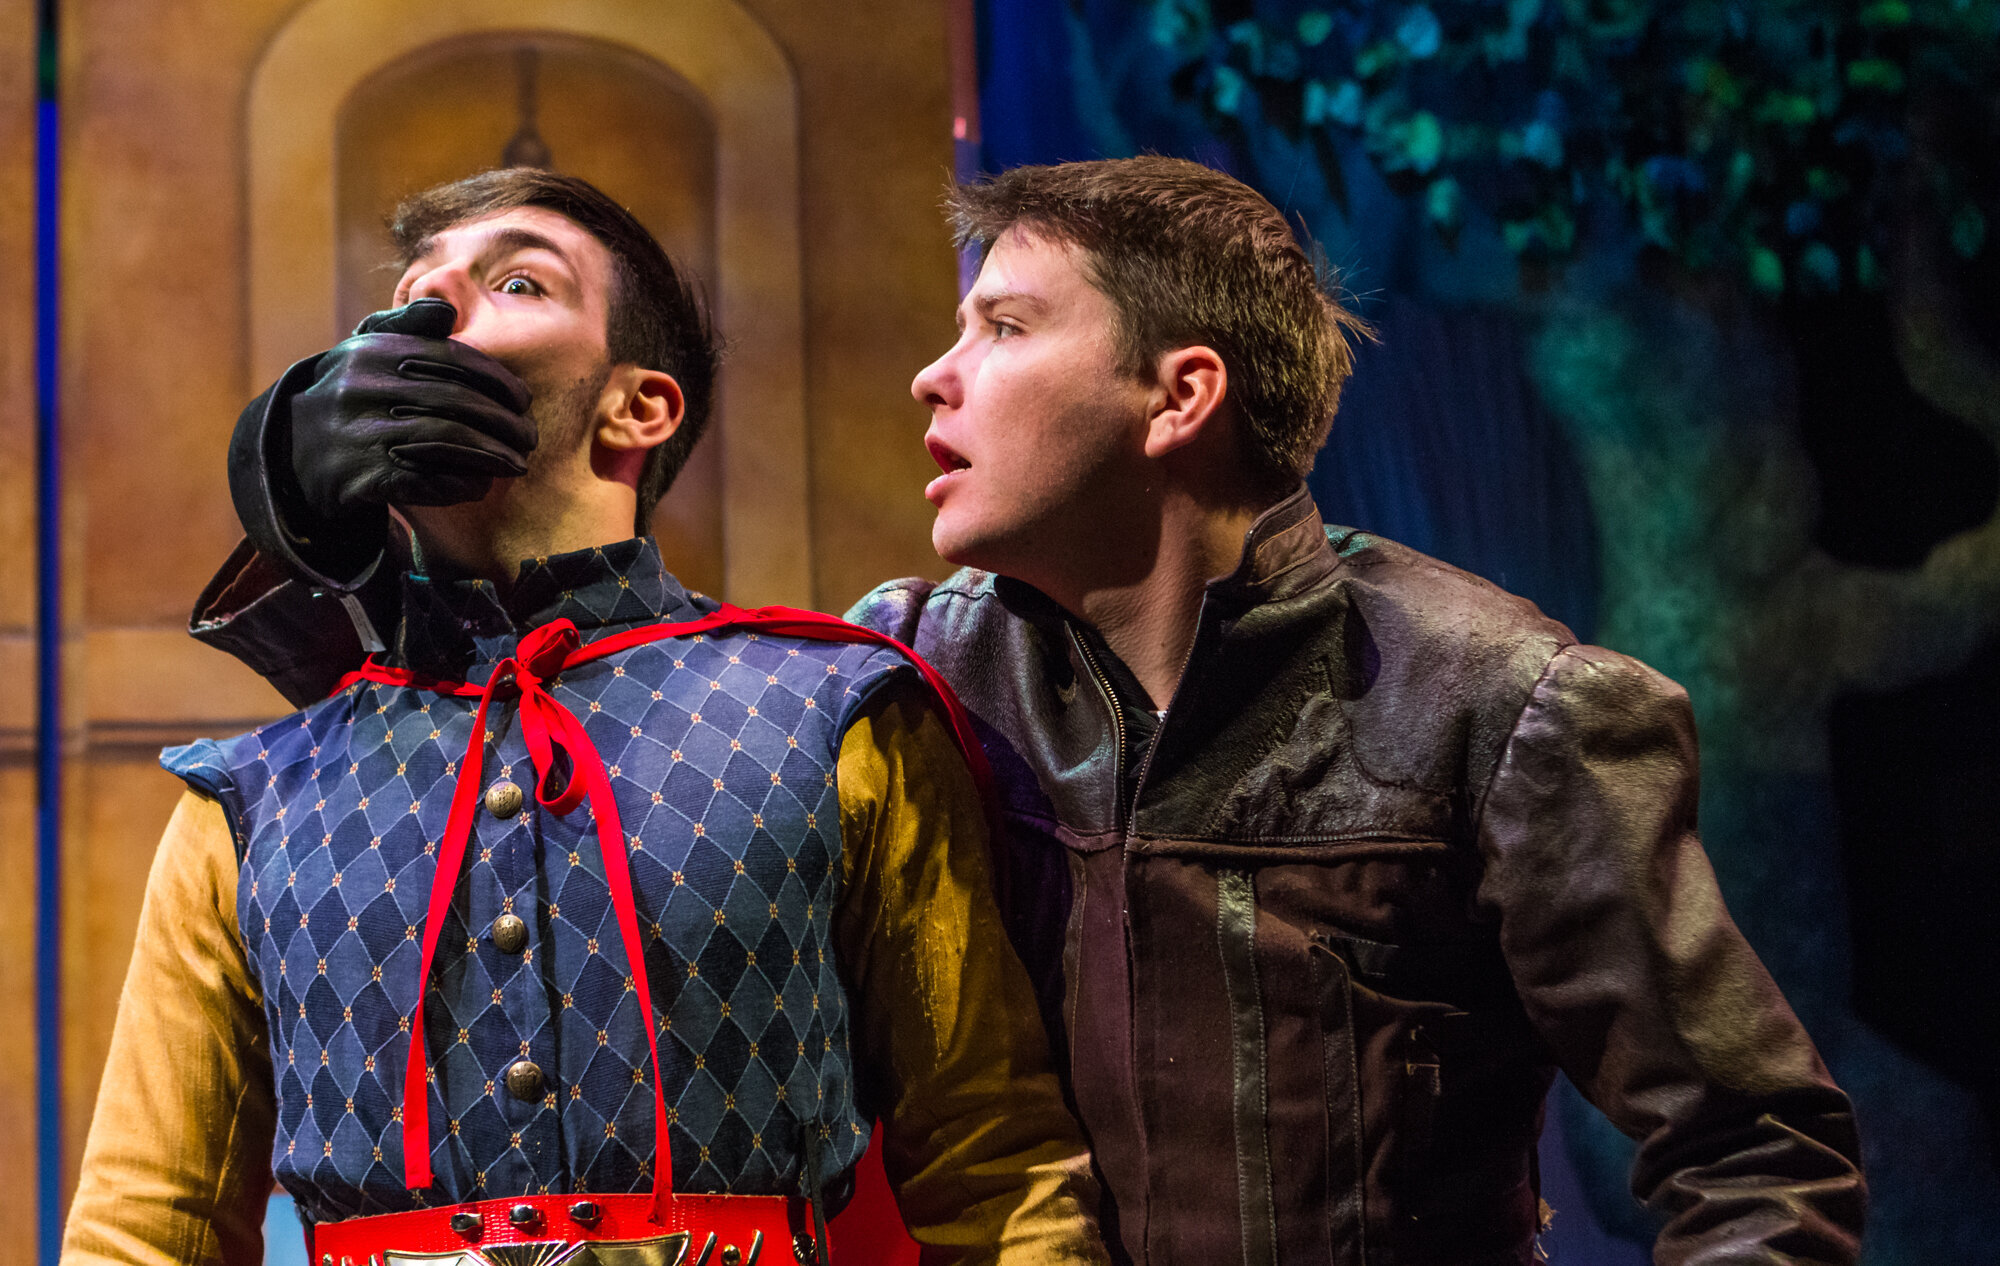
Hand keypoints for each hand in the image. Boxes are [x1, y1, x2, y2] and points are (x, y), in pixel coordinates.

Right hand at [229, 299, 535, 588]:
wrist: (291, 452)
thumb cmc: (349, 394)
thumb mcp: (366, 351)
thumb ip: (407, 326)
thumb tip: (447, 308)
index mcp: (373, 352)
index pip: (452, 361)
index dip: (497, 381)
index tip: (524, 400)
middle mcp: (364, 388)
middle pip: (456, 402)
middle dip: (504, 422)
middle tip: (530, 437)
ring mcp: (359, 433)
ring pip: (445, 441)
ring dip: (492, 455)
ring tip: (517, 464)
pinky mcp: (359, 477)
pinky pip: (423, 480)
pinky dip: (458, 483)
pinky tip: (479, 485)